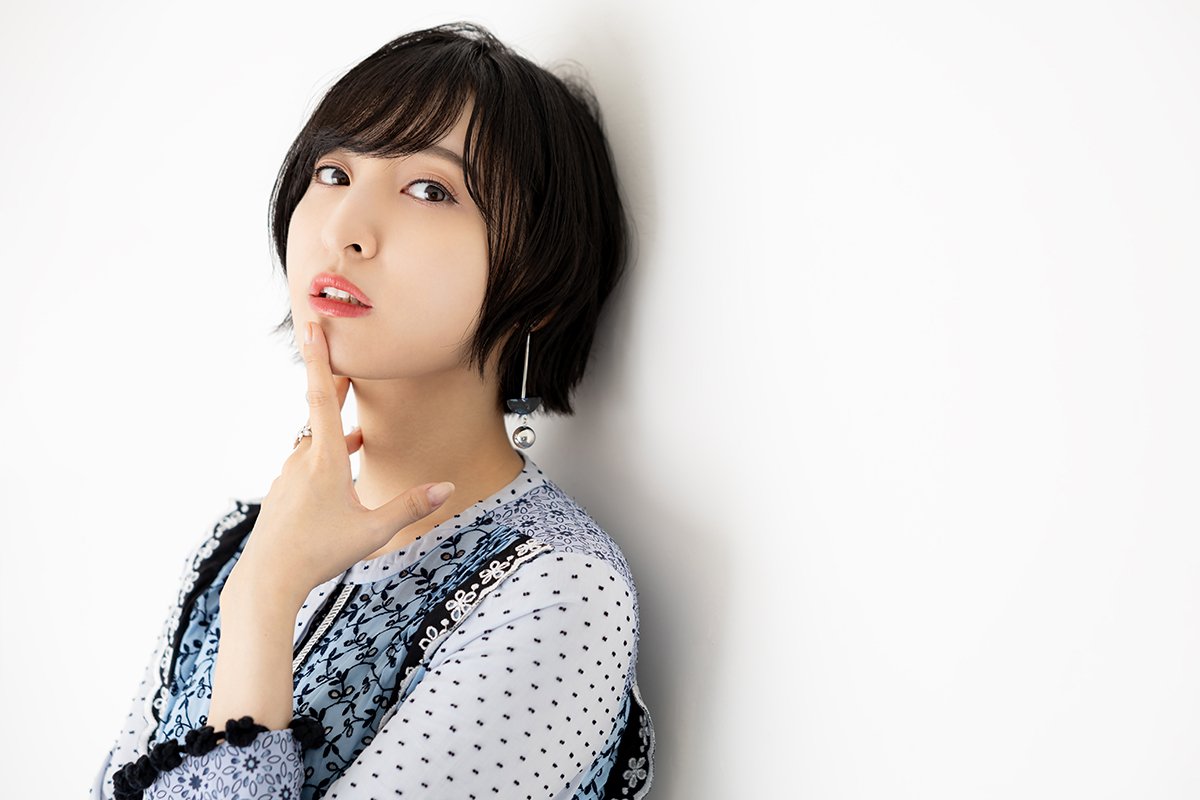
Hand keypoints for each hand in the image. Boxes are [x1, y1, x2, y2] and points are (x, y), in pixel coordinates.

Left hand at [229, 320, 455, 606]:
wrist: (266, 580)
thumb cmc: (318, 555)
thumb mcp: (373, 532)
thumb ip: (410, 505)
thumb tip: (446, 487)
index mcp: (325, 461)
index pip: (323, 398)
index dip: (321, 361)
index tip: (312, 328)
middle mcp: (302, 462)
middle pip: (321, 415)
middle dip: (336, 389)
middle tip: (346, 362)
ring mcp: (288, 477)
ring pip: (315, 446)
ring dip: (335, 436)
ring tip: (357, 436)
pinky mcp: (282, 494)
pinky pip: (306, 467)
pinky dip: (324, 461)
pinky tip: (337, 478)